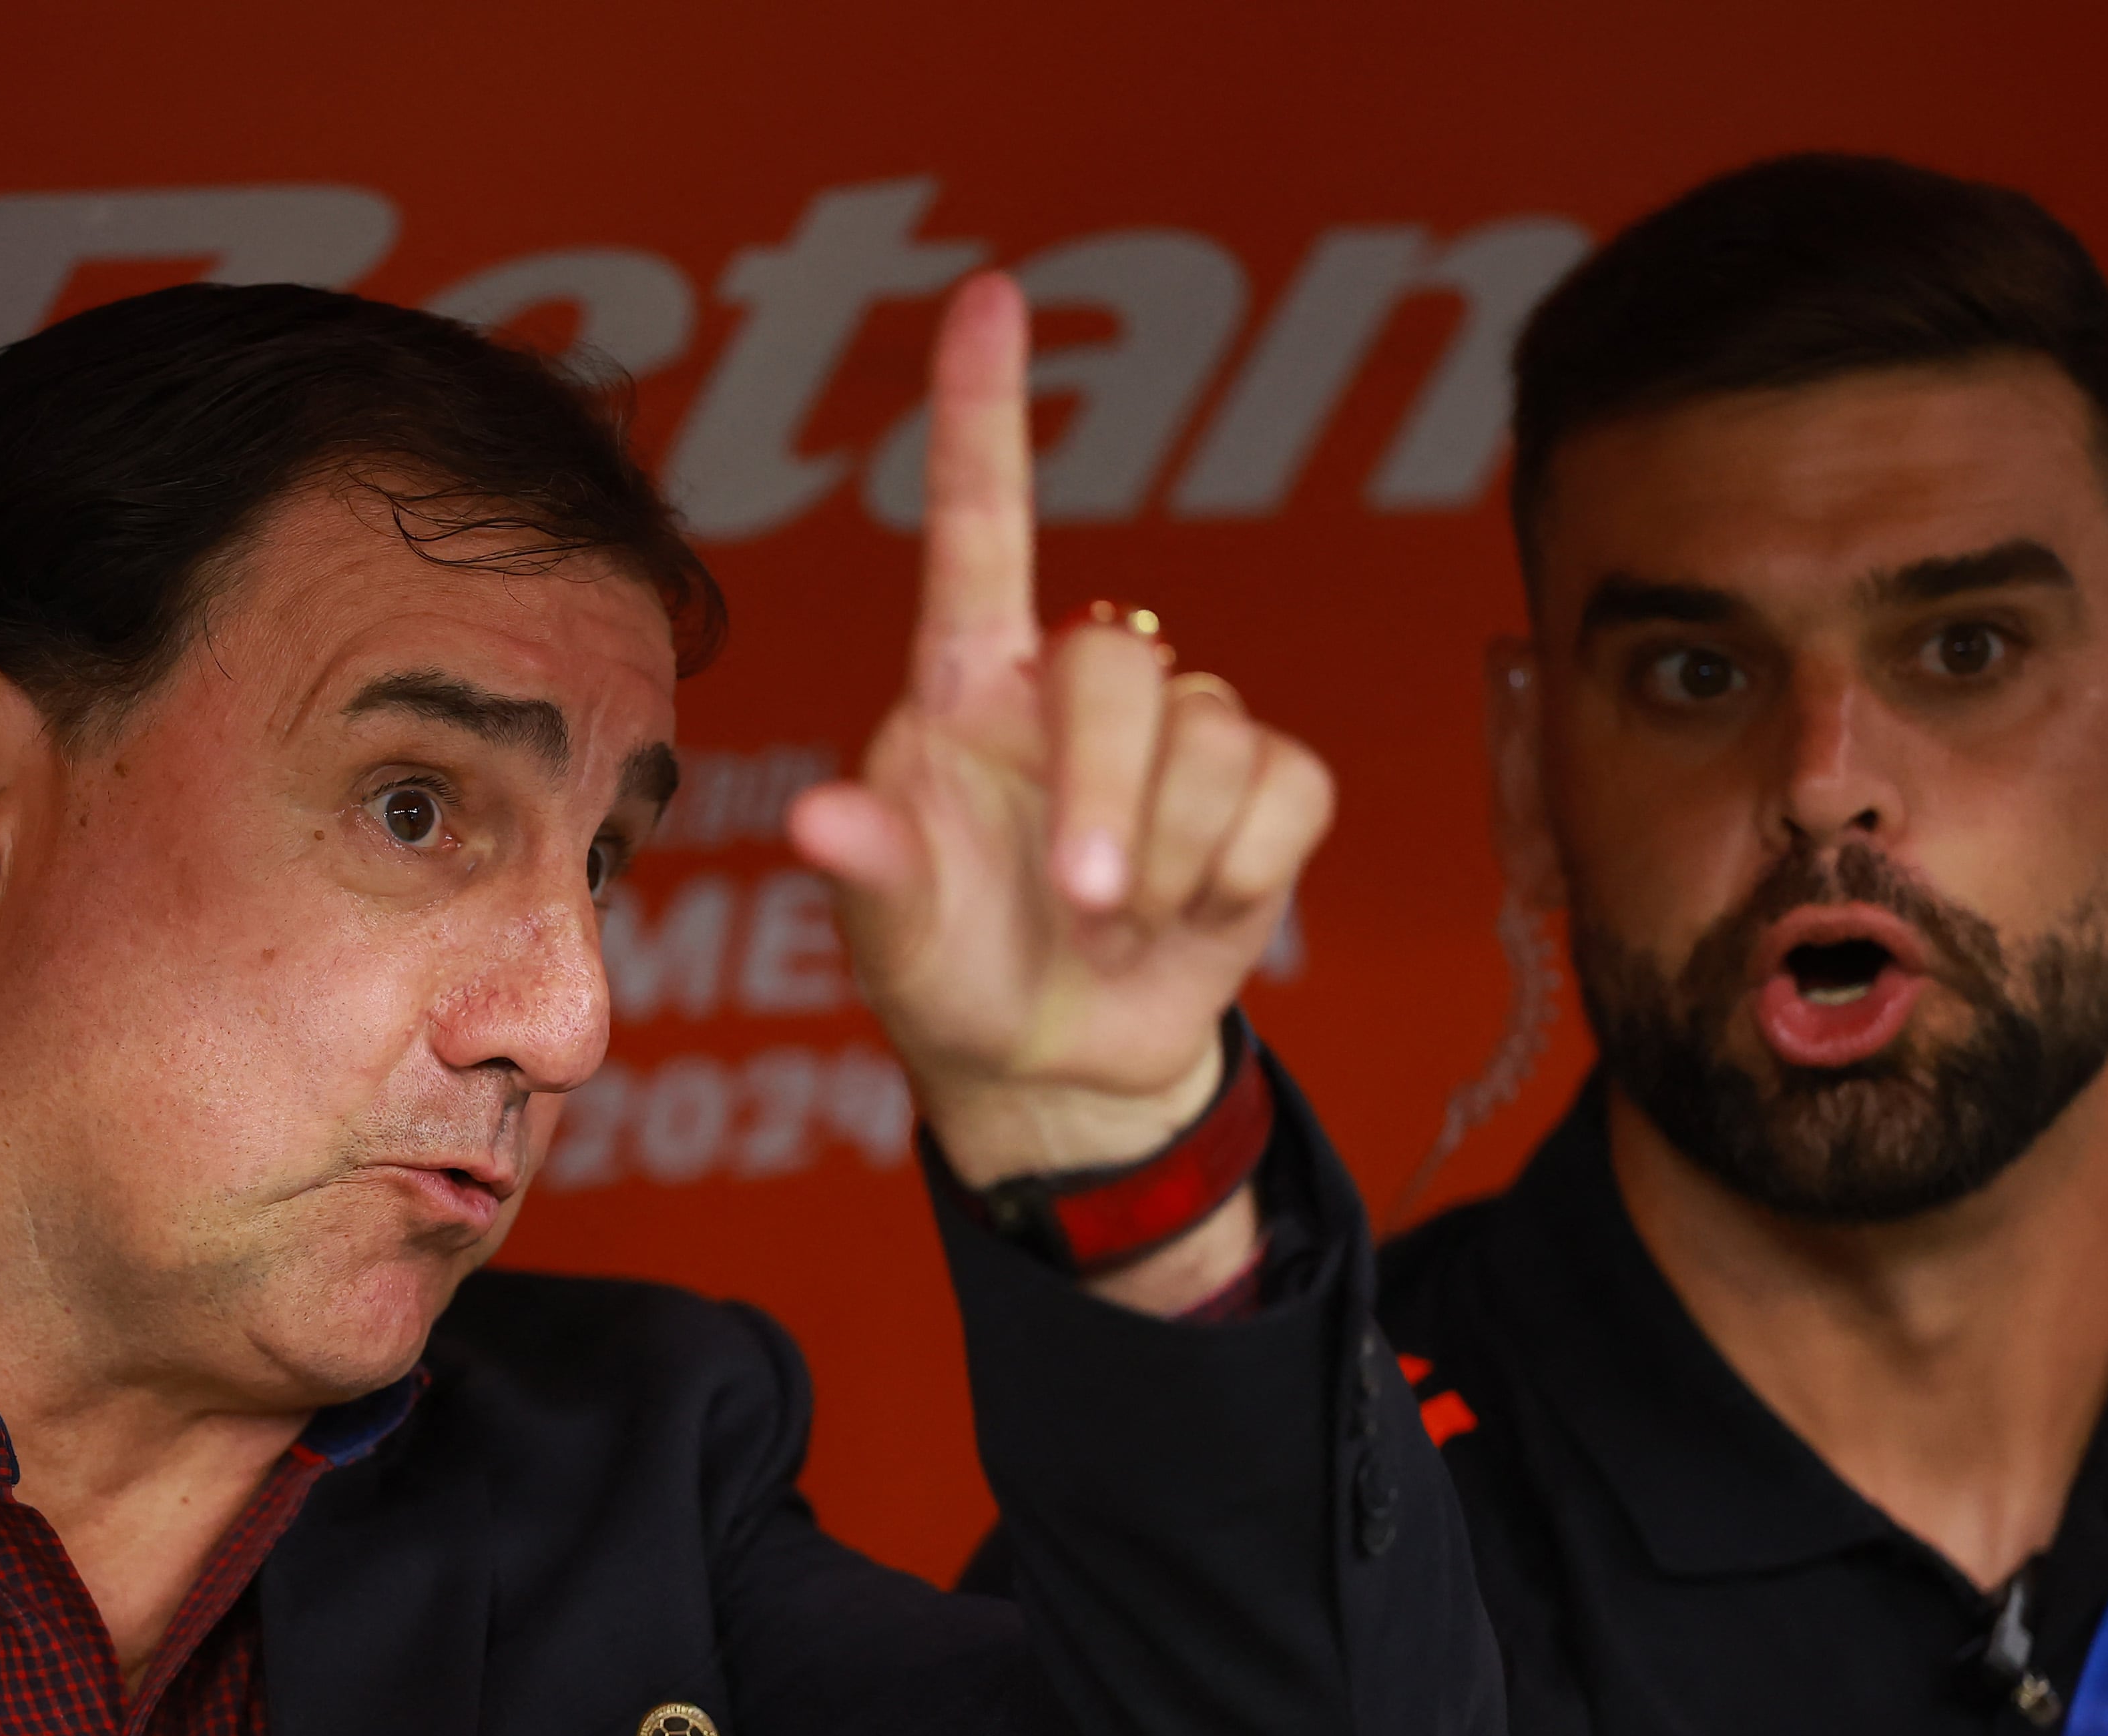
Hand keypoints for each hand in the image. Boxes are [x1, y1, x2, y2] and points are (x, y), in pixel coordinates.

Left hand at [788, 273, 1335, 1194]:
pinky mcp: (1262, 797)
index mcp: (966, 690)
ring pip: (1213, 732)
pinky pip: (1289, 789)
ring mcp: (1177, 738)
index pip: (979, 526)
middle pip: (1122, 660)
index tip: (991, 294)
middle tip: (1089, 902)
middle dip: (1113, 789)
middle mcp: (1071, 690)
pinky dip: (1243, 871)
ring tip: (1119, 924)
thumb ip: (868, 873)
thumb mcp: (890, 938)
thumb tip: (818, 821)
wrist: (1053, 1069)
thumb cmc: (950, 975)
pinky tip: (1193, 913)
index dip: (986, 412)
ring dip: (1170, 853)